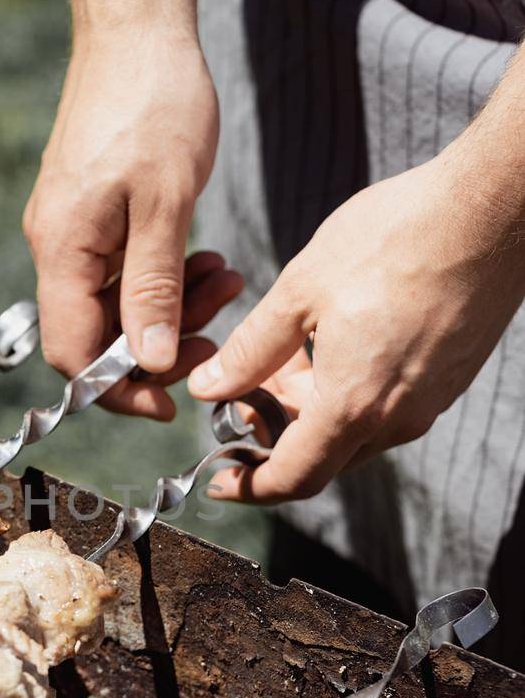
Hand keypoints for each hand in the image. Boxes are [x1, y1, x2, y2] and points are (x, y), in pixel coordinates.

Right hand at [23, 31, 242, 419]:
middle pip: (96, 334)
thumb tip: (150, 363)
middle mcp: (57, 245)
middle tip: (219, 333)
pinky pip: (124, 268)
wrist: (137, 27)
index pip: (74, 355)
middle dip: (159, 344)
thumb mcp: (165, 204)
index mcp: (62, 249)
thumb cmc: (153, 103)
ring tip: (228, 280)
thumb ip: (154, 289)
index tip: (174, 397)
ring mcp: (73, 227)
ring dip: (172, 307)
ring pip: (116, 302)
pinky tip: (208, 261)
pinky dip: (167, 275)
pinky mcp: (94, 210)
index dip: (121, 388)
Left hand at [188, 148, 524, 501]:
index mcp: (354, 406)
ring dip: (311, 406)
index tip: (221, 480)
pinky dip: (347, 389)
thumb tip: (209, 387)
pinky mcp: (447, 378)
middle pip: (323, 455)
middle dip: (276, 432)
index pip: (294, 479)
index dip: (251, 487)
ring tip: (289, 351)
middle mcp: (397, 418)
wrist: (488, 209)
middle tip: (245, 386)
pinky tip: (333, 339)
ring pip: (354, 429)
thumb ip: (249, 350)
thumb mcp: (300, 291)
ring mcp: (429, 401)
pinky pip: (386, 405)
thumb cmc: (395, 239)